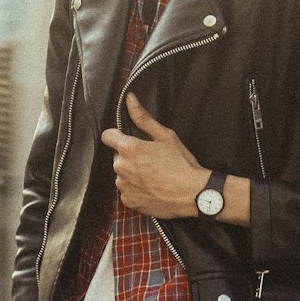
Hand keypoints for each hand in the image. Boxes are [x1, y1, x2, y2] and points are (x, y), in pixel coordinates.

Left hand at [100, 92, 205, 218]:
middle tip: (150, 159)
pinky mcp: (129, 201)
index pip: (107, 136)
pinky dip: (136, 188)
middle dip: (129, 155)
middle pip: (117, 156)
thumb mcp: (165, 135)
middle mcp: (121, 167)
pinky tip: (152, 187)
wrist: (192, 194)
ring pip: (122, 174)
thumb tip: (129, 99)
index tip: (128, 138)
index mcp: (129, 148)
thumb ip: (143, 118)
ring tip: (153, 175)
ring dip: (132, 173)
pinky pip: (127, 190)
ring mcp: (123, 186)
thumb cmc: (181, 164)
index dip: (117, 135)